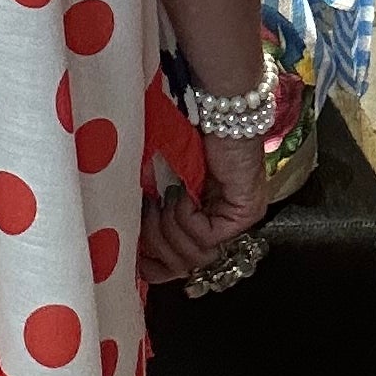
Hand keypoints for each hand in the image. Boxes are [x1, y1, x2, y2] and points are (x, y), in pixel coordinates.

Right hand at [137, 134, 268, 289]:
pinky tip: (183, 194)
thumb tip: (130, 246)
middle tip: (147, 212)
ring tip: (162, 200)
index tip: (136, 262)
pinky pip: (207, 236)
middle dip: (157, 243)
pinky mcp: (245, 213)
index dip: (157, 268)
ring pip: (196, 255)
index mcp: (203, 220)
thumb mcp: (160, 182)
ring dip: (169, 228)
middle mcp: (224, 225)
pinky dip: (186, 216)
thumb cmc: (184, 136)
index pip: (183, 264)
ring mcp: (238, 221)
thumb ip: (152, 211)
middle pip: (187, 266)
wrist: (213, 107)